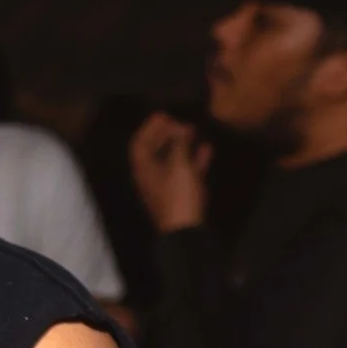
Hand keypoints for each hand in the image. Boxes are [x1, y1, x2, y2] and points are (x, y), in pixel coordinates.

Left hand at [129, 111, 211, 233]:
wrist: (186, 232)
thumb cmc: (178, 196)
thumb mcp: (178, 166)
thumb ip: (178, 144)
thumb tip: (181, 127)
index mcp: (143, 169)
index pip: (139, 143)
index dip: (149, 128)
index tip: (163, 115)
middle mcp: (150, 176)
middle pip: (154, 150)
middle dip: (166, 134)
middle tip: (182, 122)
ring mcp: (164, 186)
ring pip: (171, 160)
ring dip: (182, 145)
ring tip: (195, 131)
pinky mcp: (179, 195)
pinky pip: (185, 172)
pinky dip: (193, 160)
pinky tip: (207, 149)